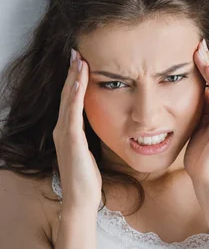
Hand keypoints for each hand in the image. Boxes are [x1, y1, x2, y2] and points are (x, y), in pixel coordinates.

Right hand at [53, 49, 101, 211]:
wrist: (81, 198)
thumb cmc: (88, 176)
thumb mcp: (91, 149)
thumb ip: (92, 134)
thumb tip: (106, 121)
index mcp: (68, 130)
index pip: (72, 98)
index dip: (75, 79)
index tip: (81, 60)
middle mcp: (62, 129)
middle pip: (68, 94)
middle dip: (71, 72)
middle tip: (75, 51)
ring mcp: (64, 134)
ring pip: (68, 100)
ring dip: (73, 79)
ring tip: (78, 60)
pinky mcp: (71, 141)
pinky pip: (72, 115)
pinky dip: (75, 97)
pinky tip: (79, 83)